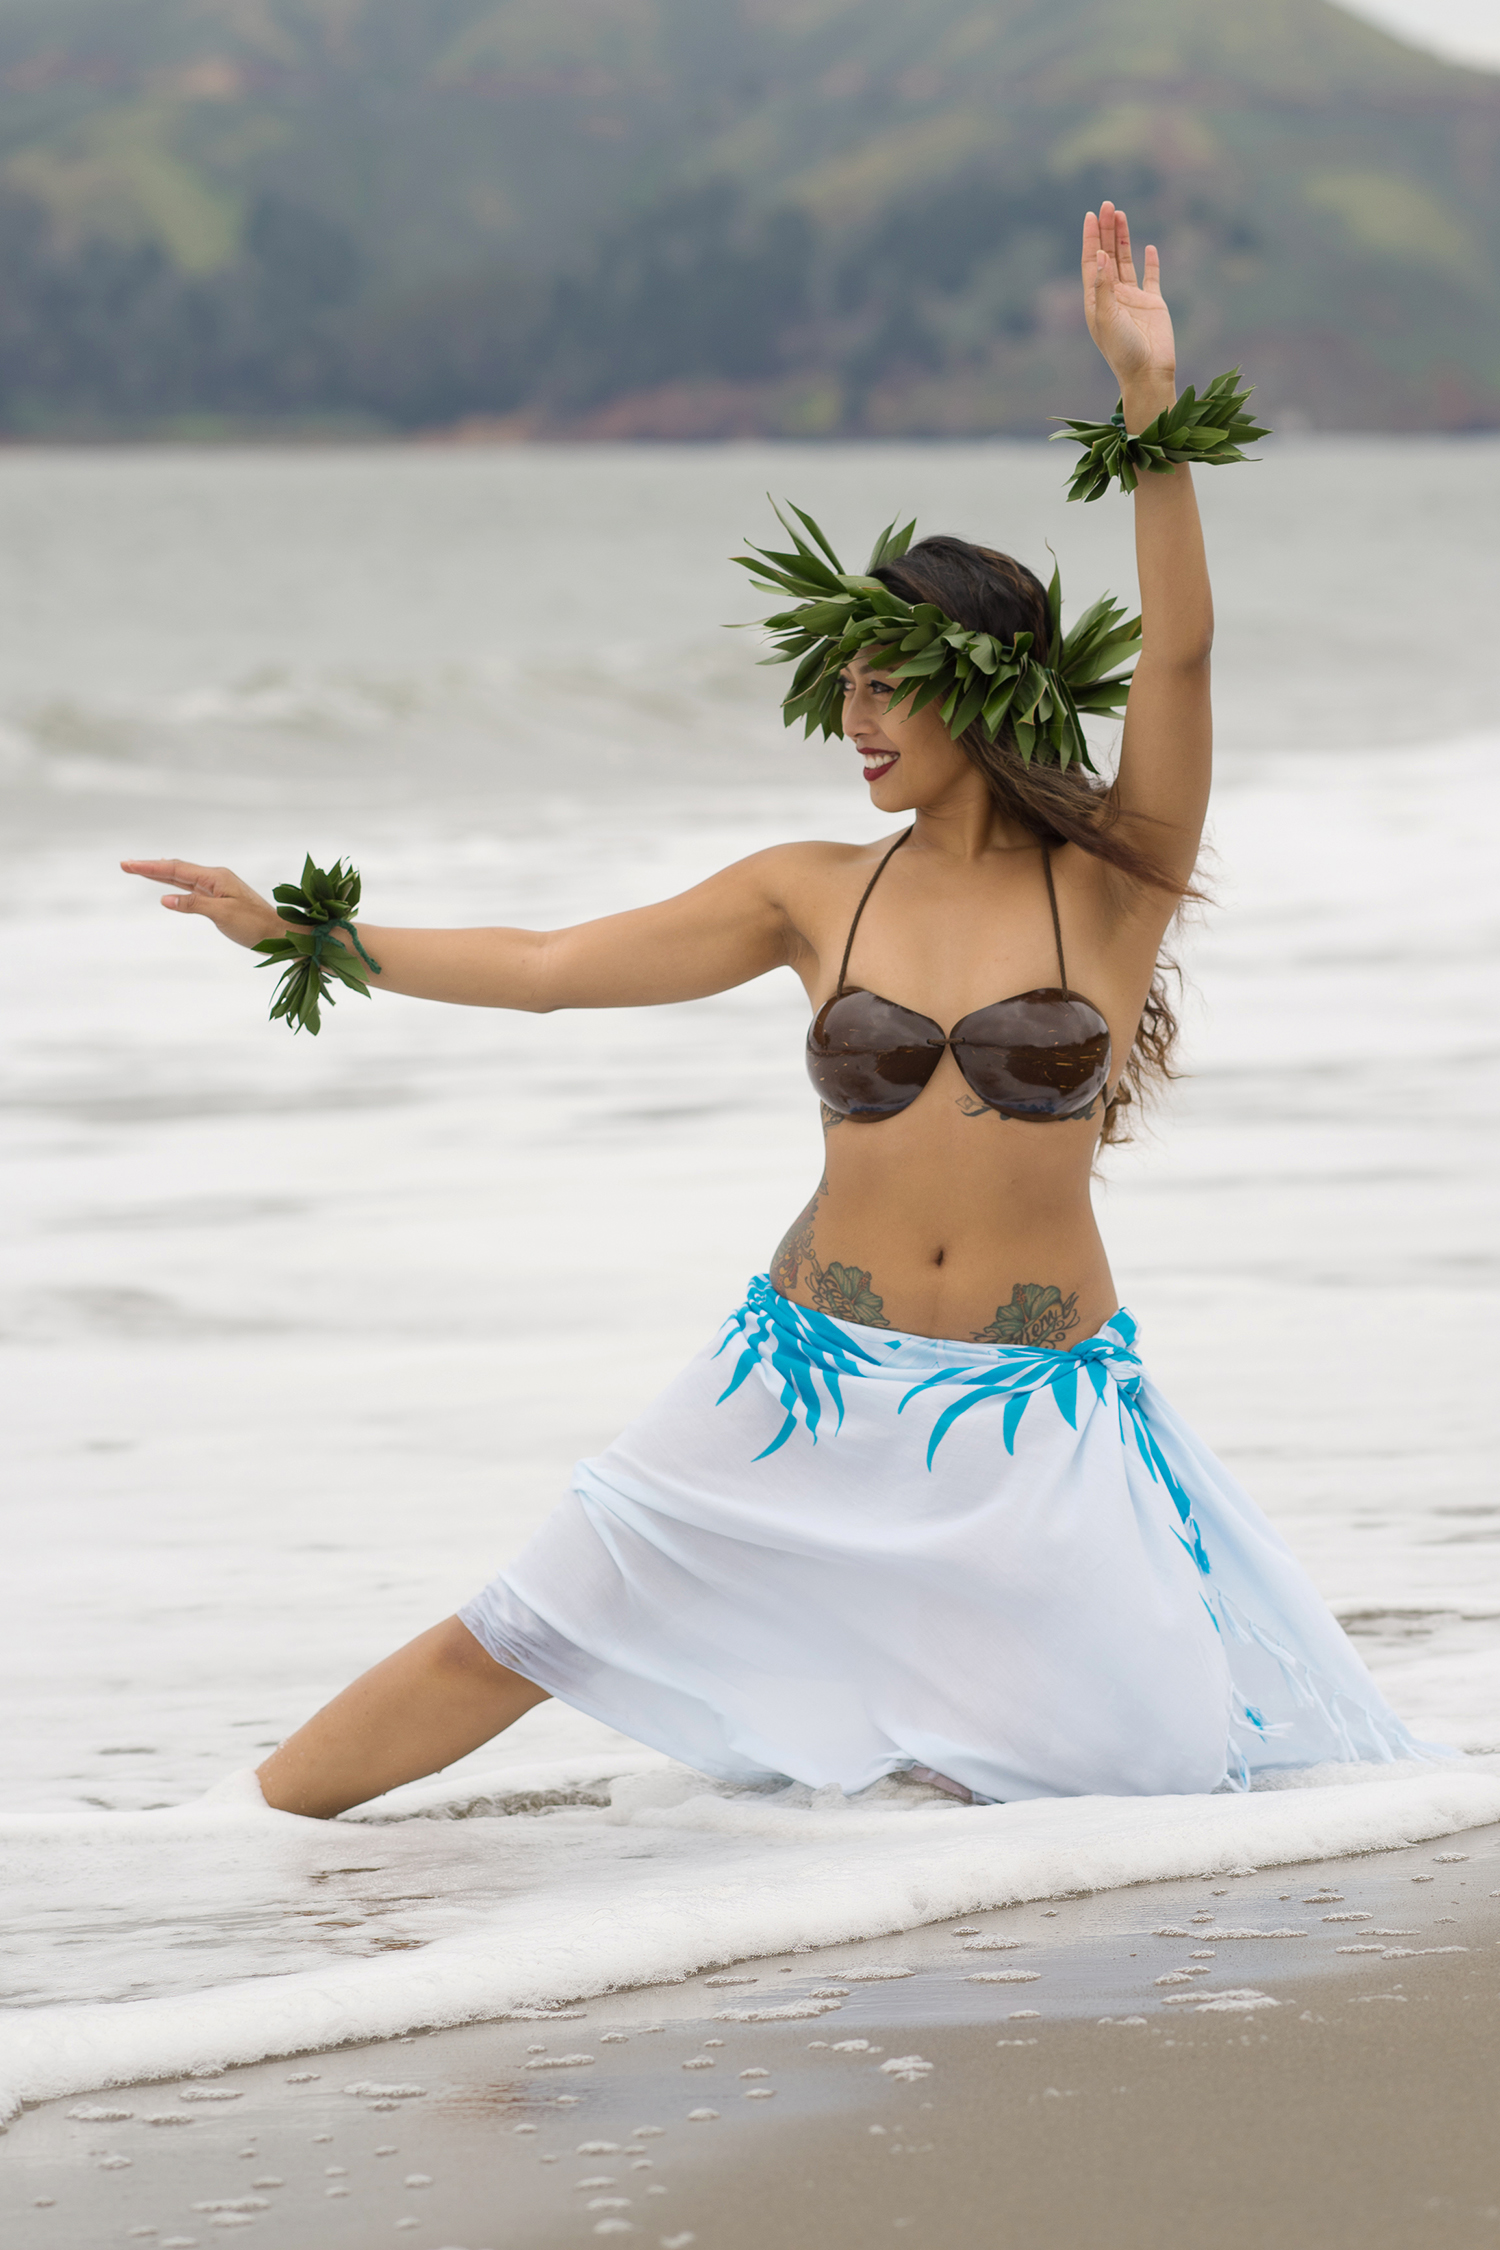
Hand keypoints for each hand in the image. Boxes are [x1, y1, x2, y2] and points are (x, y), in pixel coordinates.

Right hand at [120, 857, 282, 949]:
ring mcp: (218, 887)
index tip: (128, 864)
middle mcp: (215, 878)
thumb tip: (164, 898)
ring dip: (160, 873)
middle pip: (176, 869)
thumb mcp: (222, 915)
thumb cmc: (255, 925)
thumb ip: (193, 904)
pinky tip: (169, 882)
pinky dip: (175, 882)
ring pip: (182, 877)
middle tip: (124, 865)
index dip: (149, 868)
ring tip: (139, 868)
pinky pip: (191, 886)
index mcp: (215, 877)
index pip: (176, 869)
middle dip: (149, 868)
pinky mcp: (220, 898)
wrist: (280, 933)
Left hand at [1081, 202, 1175, 409]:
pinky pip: (1151, 277)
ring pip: (1126, 261)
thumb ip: (1104, 286)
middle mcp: (1113, 296)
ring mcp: (1133, 299)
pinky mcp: (1153, 303)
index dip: (1090, 239)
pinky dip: (1150, 262)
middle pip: (1107, 256)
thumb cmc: (1123, 350)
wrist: (1149, 372)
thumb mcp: (1107, 317)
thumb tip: (1099, 254)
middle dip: (1107, 231)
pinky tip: (1148, 248)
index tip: (1090, 216)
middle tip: (1107, 204)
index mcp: (1096, 301)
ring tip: (1121, 214)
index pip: (1091, 262)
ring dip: (1123, 238)